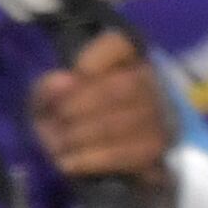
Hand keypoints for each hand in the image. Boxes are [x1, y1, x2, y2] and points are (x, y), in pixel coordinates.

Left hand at [27, 33, 177, 207]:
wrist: (91, 161)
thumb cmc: (68, 119)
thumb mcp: (47, 100)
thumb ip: (48, 87)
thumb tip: (64, 82)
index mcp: (125, 59)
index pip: (121, 44)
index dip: (96, 57)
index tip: (75, 72)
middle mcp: (151, 84)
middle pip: (124, 86)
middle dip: (83, 104)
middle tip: (58, 119)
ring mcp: (159, 118)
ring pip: (125, 123)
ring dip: (84, 135)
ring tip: (58, 145)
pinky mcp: (157, 150)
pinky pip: (128, 154)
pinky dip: (93, 159)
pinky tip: (69, 163)